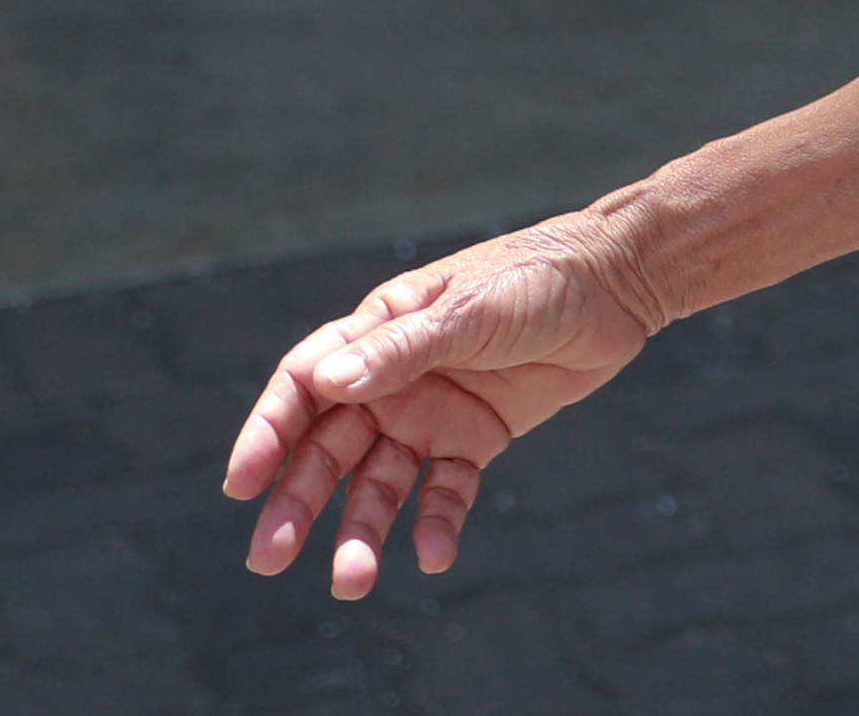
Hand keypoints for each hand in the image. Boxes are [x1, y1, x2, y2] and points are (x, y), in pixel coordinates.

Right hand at [225, 216, 661, 598]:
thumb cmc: (534, 277)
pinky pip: (445, 492)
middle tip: (269, 557)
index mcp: (375, 333)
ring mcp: (431, 413)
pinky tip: (433, 557)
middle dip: (296, 501)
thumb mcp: (468, 309)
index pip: (303, 386)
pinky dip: (436, 525)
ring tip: (351, 581)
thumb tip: (326, 382)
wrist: (616, 285)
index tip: (242, 482)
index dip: (269, 432)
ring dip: (361, 530)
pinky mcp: (475, 440)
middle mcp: (392, 380)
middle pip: (329, 448)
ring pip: (379, 483)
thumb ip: (402, 351)